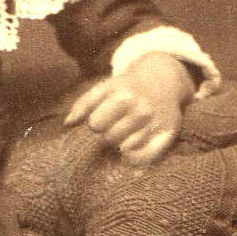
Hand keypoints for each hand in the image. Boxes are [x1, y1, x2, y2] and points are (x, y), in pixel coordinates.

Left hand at [64, 50, 194, 166]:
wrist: (164, 77)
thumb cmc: (129, 85)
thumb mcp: (106, 86)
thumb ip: (84, 103)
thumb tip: (67, 124)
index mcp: (123, 95)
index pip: (96, 124)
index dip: (97, 122)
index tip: (104, 117)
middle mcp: (142, 109)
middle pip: (110, 138)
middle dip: (109, 133)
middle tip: (117, 124)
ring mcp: (156, 122)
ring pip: (126, 149)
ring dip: (123, 143)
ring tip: (128, 132)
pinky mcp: (169, 133)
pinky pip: (146, 157)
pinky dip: (137, 157)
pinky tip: (134, 149)